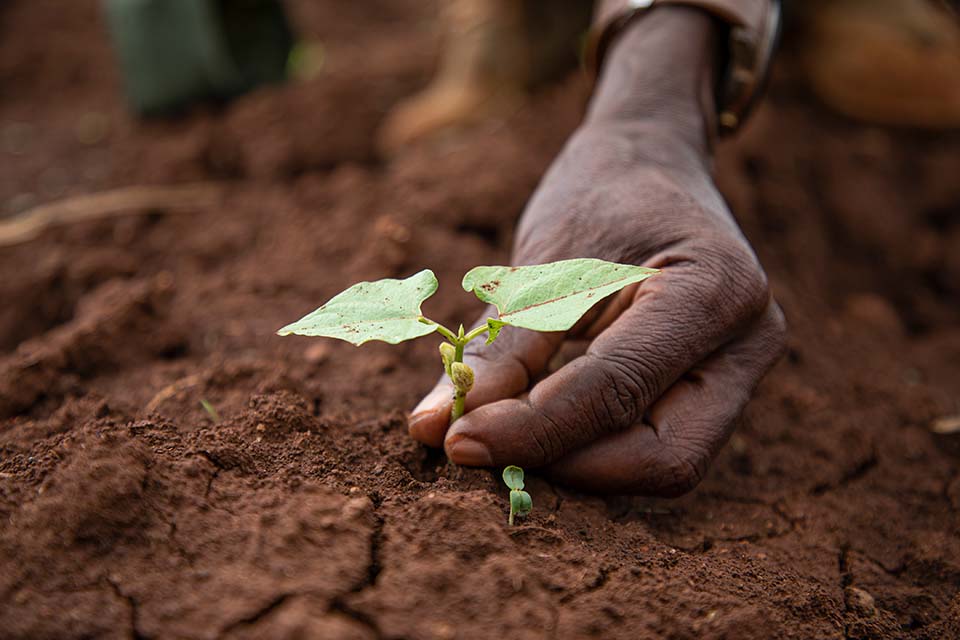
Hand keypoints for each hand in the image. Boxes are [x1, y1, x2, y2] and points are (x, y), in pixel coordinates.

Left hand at [408, 6, 785, 495]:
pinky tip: (540, 424)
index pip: (616, 389)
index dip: (532, 430)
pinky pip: (658, 443)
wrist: (652, 163)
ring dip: (578, 463)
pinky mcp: (719, 389)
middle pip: (664, 458)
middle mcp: (750, 341)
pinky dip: (594, 447)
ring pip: (665, 464)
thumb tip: (434, 431)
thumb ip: (499, 353)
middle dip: (567, 464)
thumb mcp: (542, 260)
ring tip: (506, 432)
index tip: (457, 444)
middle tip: (483, 446)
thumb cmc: (598, 195)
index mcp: (714, 290)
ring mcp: (743, 370)